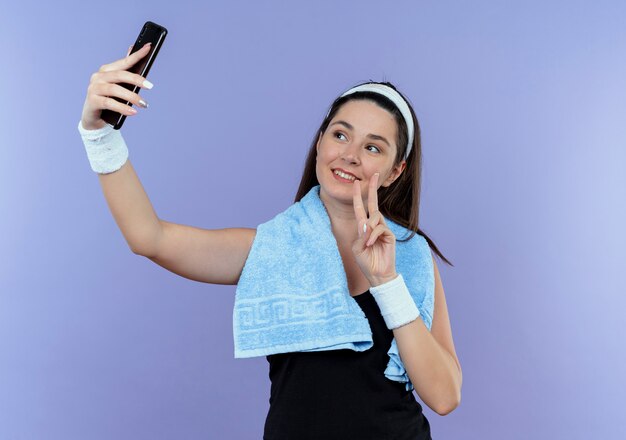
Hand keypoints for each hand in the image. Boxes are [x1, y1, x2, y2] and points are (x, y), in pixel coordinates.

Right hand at [80, 42, 152, 129]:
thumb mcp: (118, 86)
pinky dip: (122, 108)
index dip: (136, 55)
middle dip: (136, 79)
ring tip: (144, 104)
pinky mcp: (92, 101)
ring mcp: (94, 88)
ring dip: (132, 97)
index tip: (149, 48)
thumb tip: (133, 49)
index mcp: (106, 71)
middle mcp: (98, 77)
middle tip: (150, 86)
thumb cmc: (108, 99)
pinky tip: (133, 112)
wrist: (93, 118)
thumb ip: (125, 71)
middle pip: (119, 75)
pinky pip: (109, 103)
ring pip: (115, 89)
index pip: (124, 62)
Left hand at [351, 172, 397, 286]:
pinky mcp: (390, 235)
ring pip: (375, 217)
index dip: (358, 195)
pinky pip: (380, 228)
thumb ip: (361, 235)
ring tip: (367, 242)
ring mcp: (383, 229)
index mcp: (364, 227)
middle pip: (373, 203)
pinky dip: (373, 236)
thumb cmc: (365, 262)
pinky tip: (371, 244)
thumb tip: (368, 224)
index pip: (360, 208)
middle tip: (375, 175)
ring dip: (369, 228)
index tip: (356, 183)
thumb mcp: (357, 248)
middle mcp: (374, 225)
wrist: (377, 274)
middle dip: (372, 189)